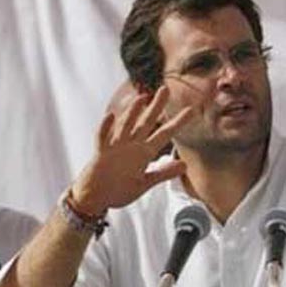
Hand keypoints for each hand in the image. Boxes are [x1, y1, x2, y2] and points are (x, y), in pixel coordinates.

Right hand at [71, 85, 195, 213]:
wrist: (94, 198)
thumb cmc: (118, 190)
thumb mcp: (144, 183)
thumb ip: (163, 173)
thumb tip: (184, 165)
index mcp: (144, 153)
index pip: (164, 134)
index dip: (178, 123)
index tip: (191, 110)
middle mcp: (131, 146)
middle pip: (146, 123)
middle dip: (156, 107)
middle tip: (166, 89)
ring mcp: (115, 148)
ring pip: (126, 126)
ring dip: (133, 112)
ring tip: (142, 98)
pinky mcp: (101, 154)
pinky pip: (103, 139)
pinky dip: (106, 128)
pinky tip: (111, 116)